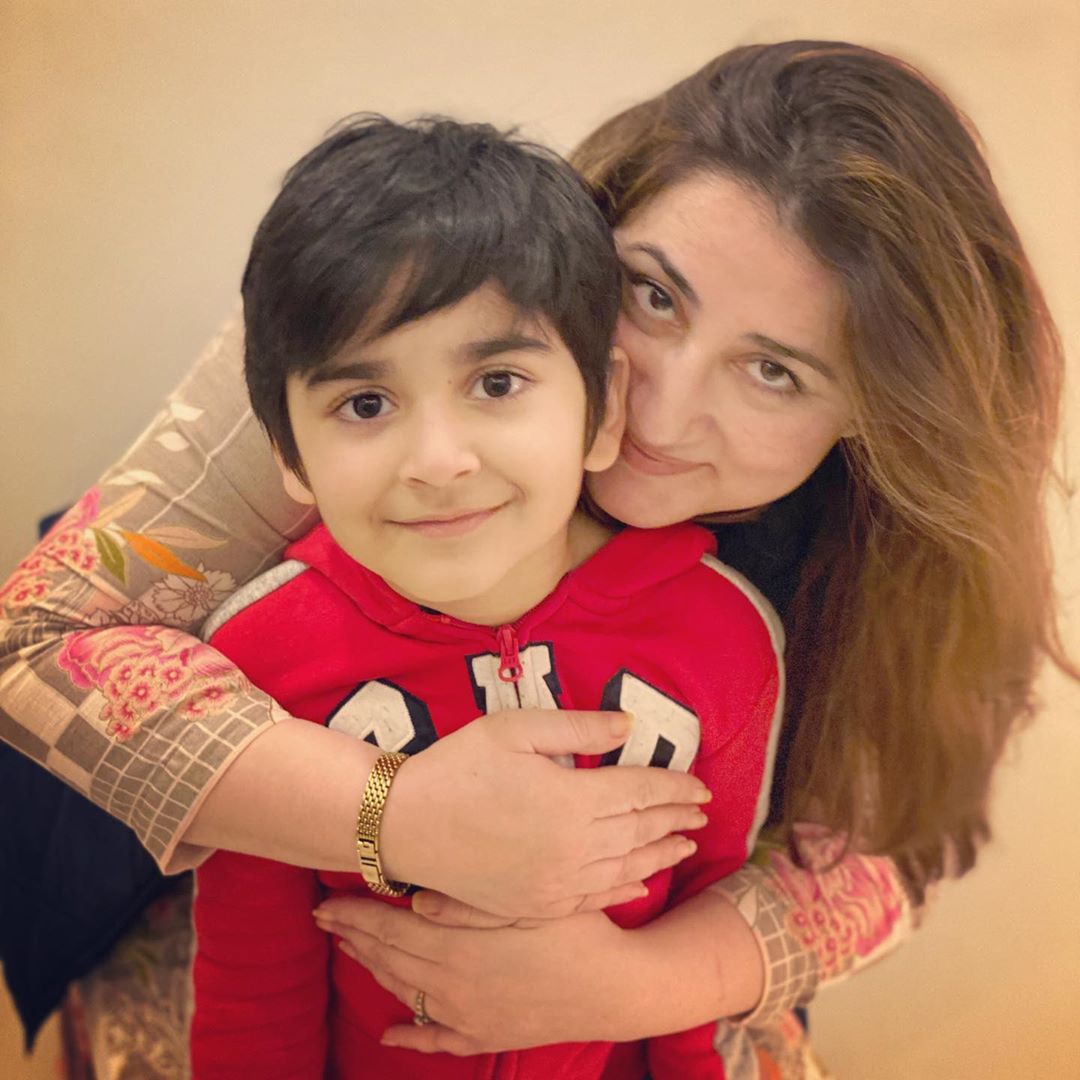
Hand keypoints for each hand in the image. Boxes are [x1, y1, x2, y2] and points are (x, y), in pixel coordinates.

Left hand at [314, 897, 639, 1053]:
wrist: (617, 987)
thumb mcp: (525, 900)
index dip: (354, 915)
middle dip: (353, 937)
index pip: (388, 929)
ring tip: (350, 951)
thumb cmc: (576, 929)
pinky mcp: (487, 1035)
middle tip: (324, 920)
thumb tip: (412, 901)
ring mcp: (467, 1016)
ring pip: (406, 993)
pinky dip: (410, 1036)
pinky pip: (437, 1039)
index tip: (326, 901)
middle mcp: (453, 986)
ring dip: (373, 971)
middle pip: (388, 959)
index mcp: (458, 949)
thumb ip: (466, 903)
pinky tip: (391, 1035)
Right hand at [380, 708, 709, 917]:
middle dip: (675, 819)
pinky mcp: (535, 904)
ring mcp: (555, 882)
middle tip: (703, 813)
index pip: (640, 792)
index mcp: (572, 800)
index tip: (700, 786)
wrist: (404, 824)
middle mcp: (573, 848)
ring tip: (685, 843)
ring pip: (625, 868)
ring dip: (660, 854)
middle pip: (639, 831)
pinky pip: (593, 898)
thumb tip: (629, 727)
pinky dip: (623, 889)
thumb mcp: (516, 729)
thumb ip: (579, 727)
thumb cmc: (457, 767)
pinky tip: (641, 883)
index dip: (674, 788)